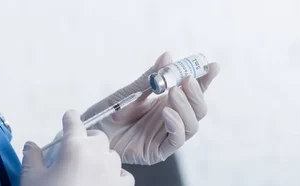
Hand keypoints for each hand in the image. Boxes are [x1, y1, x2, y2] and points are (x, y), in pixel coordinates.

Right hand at [20, 110, 134, 185]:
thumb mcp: (31, 179)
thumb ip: (31, 158)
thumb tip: (31, 145)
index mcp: (75, 147)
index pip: (74, 123)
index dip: (70, 118)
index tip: (69, 117)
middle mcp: (98, 155)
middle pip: (97, 137)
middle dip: (86, 139)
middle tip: (74, 149)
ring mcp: (113, 173)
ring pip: (111, 155)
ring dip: (101, 157)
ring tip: (88, 168)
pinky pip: (123, 176)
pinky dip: (115, 176)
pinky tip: (105, 182)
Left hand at [83, 52, 219, 164]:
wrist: (88, 134)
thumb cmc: (106, 115)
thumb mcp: (128, 92)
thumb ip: (150, 77)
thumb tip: (168, 56)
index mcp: (166, 103)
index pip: (191, 92)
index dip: (205, 80)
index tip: (212, 65)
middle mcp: (169, 120)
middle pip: (197, 108)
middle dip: (197, 92)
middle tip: (188, 78)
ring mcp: (165, 136)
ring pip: (192, 124)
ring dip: (186, 106)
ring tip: (174, 92)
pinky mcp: (158, 151)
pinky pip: (176, 140)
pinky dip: (175, 124)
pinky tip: (166, 111)